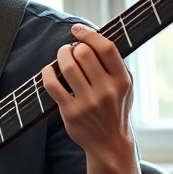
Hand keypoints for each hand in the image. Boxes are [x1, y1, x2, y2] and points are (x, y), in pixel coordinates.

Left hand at [41, 23, 134, 157]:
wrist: (110, 144)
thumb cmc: (115, 108)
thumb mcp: (125, 86)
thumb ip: (114, 64)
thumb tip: (91, 38)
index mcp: (122, 81)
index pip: (106, 48)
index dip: (89, 34)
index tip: (77, 30)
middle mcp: (107, 91)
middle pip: (84, 54)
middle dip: (73, 47)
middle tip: (71, 49)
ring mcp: (88, 103)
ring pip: (68, 67)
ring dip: (61, 55)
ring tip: (63, 55)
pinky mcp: (71, 112)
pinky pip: (53, 85)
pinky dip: (47, 73)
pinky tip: (49, 70)